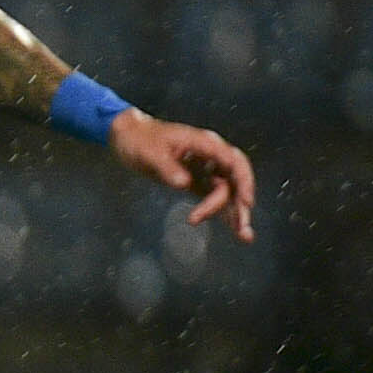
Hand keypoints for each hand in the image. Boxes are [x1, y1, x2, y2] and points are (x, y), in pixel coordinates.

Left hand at [109, 109, 255, 241]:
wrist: (127, 137)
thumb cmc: (139, 139)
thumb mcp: (150, 152)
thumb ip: (167, 168)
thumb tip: (184, 183)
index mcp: (204, 143)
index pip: (233, 162)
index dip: (244, 182)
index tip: (245, 203)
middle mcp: (210, 155)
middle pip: (235, 179)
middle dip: (241, 203)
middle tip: (242, 228)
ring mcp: (205, 168)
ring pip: (228, 191)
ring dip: (235, 212)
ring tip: (243, 235)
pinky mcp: (196, 180)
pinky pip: (213, 196)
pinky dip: (221, 211)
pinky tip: (232, 227)